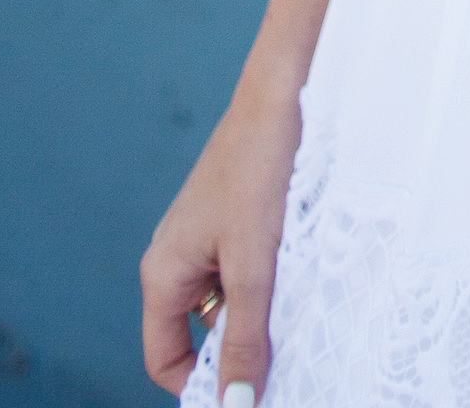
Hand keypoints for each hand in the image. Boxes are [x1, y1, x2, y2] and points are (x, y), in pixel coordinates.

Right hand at [140, 68, 302, 398]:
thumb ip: (245, 338)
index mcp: (163, 272)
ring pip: (231, 303)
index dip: (199, 387)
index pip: (164, 358)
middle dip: (240, 352)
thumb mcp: (253, 266)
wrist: (282, 93)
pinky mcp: (238, 221)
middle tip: (287, 362)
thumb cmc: (259, 170)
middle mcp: (178, 258)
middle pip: (200, 335)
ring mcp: (209, 239)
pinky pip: (249, 272)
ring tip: (302, 314)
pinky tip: (306, 278)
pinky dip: (273, 284)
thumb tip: (236, 405)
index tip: (246, 397)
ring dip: (263, 315)